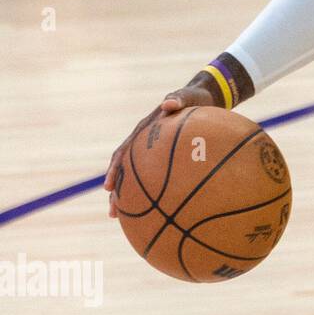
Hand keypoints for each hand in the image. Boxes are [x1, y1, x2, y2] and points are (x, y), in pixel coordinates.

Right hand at [103, 85, 217, 218]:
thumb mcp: (187, 97)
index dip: (115, 169)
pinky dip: (156, 190)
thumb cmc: (194, 98)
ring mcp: (154, 150)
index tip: (109, 187)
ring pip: (138, 175)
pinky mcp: (166, 156)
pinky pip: (159, 175)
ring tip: (127, 218)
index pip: (124, 152)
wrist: (204, 98)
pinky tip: (160, 208)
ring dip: (132, 196)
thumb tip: (168, 104)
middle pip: (125, 170)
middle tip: (113, 212)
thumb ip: (177, 99)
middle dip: (118, 191)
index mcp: (144, 130)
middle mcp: (144, 142)